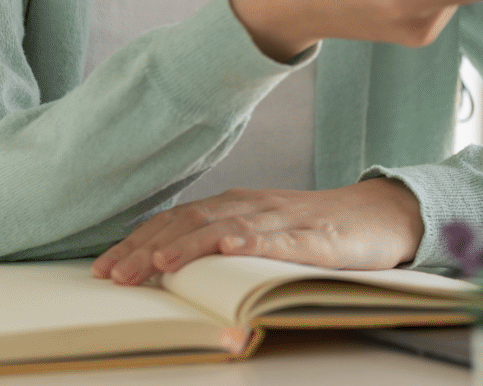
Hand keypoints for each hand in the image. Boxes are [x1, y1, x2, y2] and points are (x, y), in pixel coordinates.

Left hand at [90, 178, 425, 284]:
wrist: (380, 216)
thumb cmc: (316, 231)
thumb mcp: (261, 235)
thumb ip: (221, 243)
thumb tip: (165, 269)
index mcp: (234, 206)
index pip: (175, 221)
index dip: (136, 243)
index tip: (102, 269)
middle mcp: (252, 206)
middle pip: (190, 223)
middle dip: (147, 249)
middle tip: (113, 275)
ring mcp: (284, 219)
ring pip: (228, 228)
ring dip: (189, 245)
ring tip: (157, 265)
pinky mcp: (316, 236)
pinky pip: (280, 238)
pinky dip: (253, 241)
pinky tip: (230, 248)